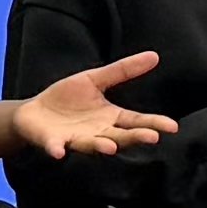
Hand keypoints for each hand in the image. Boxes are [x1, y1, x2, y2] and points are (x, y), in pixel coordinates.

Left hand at [12, 53, 173, 159]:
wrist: (34, 112)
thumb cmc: (67, 98)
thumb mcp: (95, 80)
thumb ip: (123, 71)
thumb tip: (155, 56)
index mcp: (109, 118)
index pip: (136, 121)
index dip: (153, 123)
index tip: (171, 127)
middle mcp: (97, 132)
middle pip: (120, 136)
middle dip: (134, 138)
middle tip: (152, 138)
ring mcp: (76, 139)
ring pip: (92, 144)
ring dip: (101, 146)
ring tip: (111, 147)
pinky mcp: (53, 142)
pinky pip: (56, 147)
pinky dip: (58, 150)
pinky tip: (59, 151)